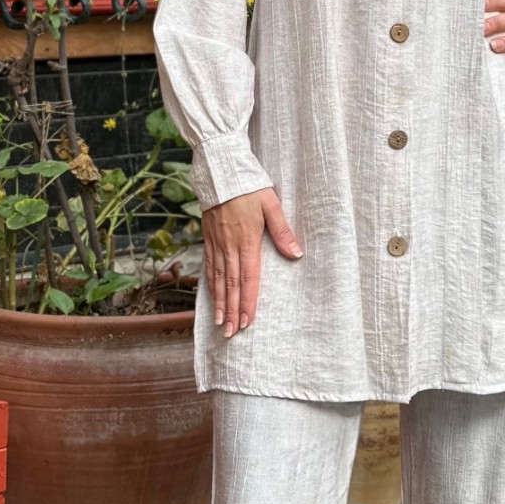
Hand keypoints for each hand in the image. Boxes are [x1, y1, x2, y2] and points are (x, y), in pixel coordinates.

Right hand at [201, 187, 301, 335]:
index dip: (246, 302)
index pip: (247, 278)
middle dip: (231, 311)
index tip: (246, 322)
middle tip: (231, 333)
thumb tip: (296, 254)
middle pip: (230, 285)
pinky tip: (212, 296)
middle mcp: (229, 246)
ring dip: (219, 303)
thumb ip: (282, 231)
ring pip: (217, 279)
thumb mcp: (271, 204)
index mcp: (246, 240)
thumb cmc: (250, 185)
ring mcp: (216, 242)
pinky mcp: (208, 237)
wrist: (221, 170)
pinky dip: (210, 284)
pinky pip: (208, 266)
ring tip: (220, 323)